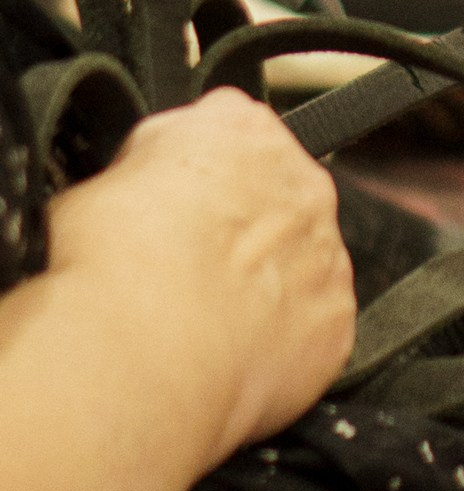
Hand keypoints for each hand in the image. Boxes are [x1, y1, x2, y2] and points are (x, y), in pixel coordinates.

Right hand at [49, 88, 355, 466]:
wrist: (142, 350)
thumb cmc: (110, 262)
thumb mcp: (99, 182)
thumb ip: (145, 167)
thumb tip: (141, 185)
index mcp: (243, 130)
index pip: (231, 131)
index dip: (193, 176)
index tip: (170, 207)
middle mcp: (301, 182)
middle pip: (276, 199)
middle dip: (239, 232)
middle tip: (185, 273)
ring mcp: (327, 252)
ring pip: (300, 264)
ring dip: (265, 287)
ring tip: (203, 325)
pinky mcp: (337, 321)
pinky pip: (314, 329)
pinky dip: (282, 345)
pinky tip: (233, 359)